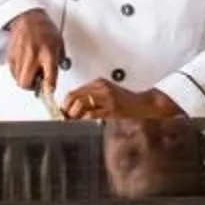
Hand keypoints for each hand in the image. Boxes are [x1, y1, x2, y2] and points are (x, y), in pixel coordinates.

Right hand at [2, 10, 62, 95]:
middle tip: (37, 82)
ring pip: (18, 80)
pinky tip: (25, 66)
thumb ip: (59, 61)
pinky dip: (18, 73)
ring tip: (32, 70)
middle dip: (32, 86)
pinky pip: (13, 73)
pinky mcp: (11, 56)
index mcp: (47, 54)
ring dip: (25, 79)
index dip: (48, 89)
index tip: (49, 93)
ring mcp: (20, 57)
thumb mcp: (59, 44)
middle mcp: (32, 57)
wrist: (27, 18)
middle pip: (26, 83)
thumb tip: (57, 74)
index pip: (49, 78)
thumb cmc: (44, 29)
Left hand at [60, 80, 183, 122]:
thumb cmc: (125, 101)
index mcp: (98, 82)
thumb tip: (72, 109)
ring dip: (74, 114)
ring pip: (81, 103)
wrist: (142, 103)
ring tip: (74, 120)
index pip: (75, 91)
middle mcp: (101, 87)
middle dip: (66, 108)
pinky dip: (85, 118)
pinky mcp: (112, 107)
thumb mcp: (106, 95)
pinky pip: (92, 113)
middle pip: (74, 96)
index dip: (65, 103)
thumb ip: (91, 99)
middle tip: (65, 117)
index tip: (62, 111)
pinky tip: (84, 122)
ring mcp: (107, 97)